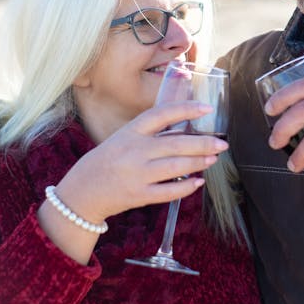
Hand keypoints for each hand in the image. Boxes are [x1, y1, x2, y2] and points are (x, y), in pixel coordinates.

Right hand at [54, 101, 227, 221]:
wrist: (82, 192)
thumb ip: (149, 134)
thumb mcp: (123, 138)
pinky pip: (169, 192)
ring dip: (199, 162)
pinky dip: (186, 187)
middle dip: (203, 143)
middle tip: (222, 144)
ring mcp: (137, 174)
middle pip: (176, 143)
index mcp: (130, 132)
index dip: (186, 109)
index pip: (161, 114)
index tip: (207, 108)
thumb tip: (185, 129)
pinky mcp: (139, 195)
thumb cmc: (107, 161)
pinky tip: (198, 182)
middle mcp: (134, 151)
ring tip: (213, 159)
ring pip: (176, 167)